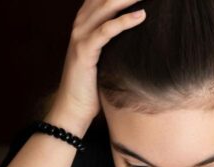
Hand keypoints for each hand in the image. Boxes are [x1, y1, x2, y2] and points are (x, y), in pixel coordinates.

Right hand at [49, 0, 146, 135]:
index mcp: (85, 21)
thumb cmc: (92, 85)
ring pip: (105, 6)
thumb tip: (141, 31)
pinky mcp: (84, 51)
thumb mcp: (105, 56)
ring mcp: (80, 36)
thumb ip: (115, 39)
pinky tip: (141, 16)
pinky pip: (106, 30)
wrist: (72, 108)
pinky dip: (124, 21)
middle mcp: (80, 23)